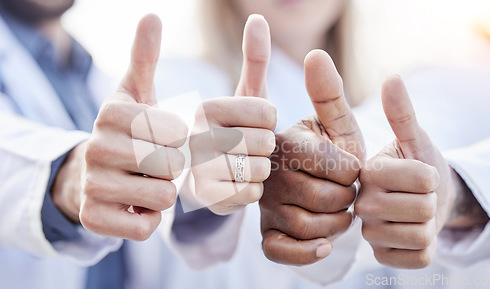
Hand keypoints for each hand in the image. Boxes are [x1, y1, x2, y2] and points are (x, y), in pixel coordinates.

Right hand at [77, 14, 187, 240]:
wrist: (90, 174)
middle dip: (172, 166)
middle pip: (172, 164)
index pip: (177, 131)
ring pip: (163, 197)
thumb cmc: (125, 131)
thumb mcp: (133, 92)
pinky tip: (135, 205)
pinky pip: (146, 227)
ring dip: (163, 193)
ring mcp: (91, 186)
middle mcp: (95, 147)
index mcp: (111, 112)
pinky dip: (148, 219)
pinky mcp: (93, 220)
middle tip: (155, 163)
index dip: (179, 138)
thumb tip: (152, 15)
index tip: (162, 137)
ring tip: (146, 181)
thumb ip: (144, 56)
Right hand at [189, 15, 276, 214]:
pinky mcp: (203, 198)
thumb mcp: (240, 95)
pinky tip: (231, 185)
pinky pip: (249, 195)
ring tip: (236, 165)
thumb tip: (259, 18)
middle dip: (263, 147)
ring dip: (257, 171)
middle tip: (244, 148)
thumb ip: (253, 59)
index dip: (269, 121)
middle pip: (265, 142)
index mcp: (205, 107)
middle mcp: (194, 136)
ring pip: (259, 170)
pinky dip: (247, 192)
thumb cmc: (225, 131)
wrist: (189, 176)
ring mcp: (194, 169)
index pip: (268, 113)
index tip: (252, 124)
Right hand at [260, 50, 364, 264]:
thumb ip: (328, 92)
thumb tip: (315, 53)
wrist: (316, 184)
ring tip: (339, 212)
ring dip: (336, 224)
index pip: (334, 165)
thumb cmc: (330, 150)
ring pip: (307, 226)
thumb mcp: (335, 122)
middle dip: (347, 199)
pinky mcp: (266, 232)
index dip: (352, 171)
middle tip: (346, 191)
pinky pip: (279, 250)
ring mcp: (264, 204)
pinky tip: (323, 245)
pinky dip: (305, 252)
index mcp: (284, 141)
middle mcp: (269, 172)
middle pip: (324, 198)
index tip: (350, 167)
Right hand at [355, 76, 455, 268]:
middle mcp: (358, 203)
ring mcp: (367, 232)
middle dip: (431, 201)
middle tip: (415, 196)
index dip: (432, 176)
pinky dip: (425, 248)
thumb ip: (402, 113)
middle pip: (423, 208)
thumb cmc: (415, 166)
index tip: (417, 174)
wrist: (418, 201)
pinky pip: (418, 258)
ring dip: (428, 225)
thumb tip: (391, 79)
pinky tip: (408, 235)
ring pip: (421, 236)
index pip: (423, 179)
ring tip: (411, 216)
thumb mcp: (413, 139)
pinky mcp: (380, 256)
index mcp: (365, 172)